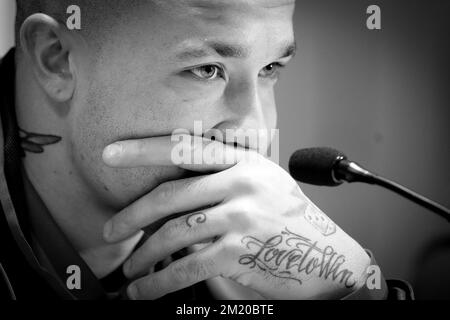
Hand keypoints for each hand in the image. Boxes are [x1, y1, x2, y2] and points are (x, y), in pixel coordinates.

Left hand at [102, 136, 370, 299]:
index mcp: (244, 162)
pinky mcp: (241, 251)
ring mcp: (243, 216)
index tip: (110, 153)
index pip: (185, 148)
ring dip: (144, 254)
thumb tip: (173, 197)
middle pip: (171, 194)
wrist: (329, 257)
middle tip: (111, 229)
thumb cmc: (289, 219)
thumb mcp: (262, 184)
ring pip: (175, 232)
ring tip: (129, 268)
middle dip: (133, 214)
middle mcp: (242, 183)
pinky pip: (188, 265)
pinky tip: (144, 290)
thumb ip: (222, 181)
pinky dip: (159, 282)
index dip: (143, 150)